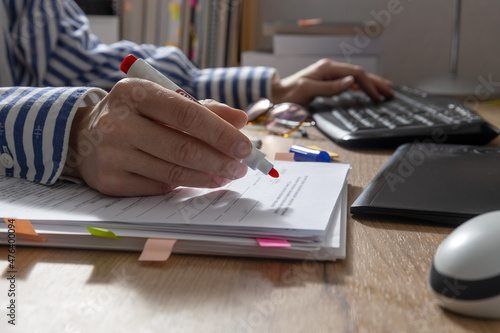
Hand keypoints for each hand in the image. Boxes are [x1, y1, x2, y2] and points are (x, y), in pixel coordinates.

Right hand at [63, 78, 250, 195]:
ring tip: (227, 176)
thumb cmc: (135, 115)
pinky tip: (197, 180)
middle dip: (219, 161)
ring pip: (173, 172)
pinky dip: (183, 185)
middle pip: (182, 148)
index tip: (245, 147)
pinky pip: (158, 187)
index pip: (187, 114)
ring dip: (207, 177)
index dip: (220, 133)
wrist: (83, 135)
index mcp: (134, 93)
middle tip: (241, 168)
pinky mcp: (109, 181)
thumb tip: (240, 120)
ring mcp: (111, 154)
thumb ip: (203, 109)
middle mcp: (118, 122)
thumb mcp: (162, 101)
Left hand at [271, 58, 393, 105]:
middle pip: (359, 74)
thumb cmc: (289, 94)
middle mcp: (330, 69)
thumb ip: (330, 87)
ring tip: (385, 91)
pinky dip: (361, 86)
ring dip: (371, 84)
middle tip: (390, 93)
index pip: (355, 74)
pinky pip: (349, 82)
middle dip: (375, 83)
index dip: (369, 85)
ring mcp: (329, 74)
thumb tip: (351, 81)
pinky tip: (367, 91)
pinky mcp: (327, 81)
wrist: (276, 95)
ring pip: (356, 77)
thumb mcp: (308, 90)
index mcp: (327, 68)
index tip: (378, 97)